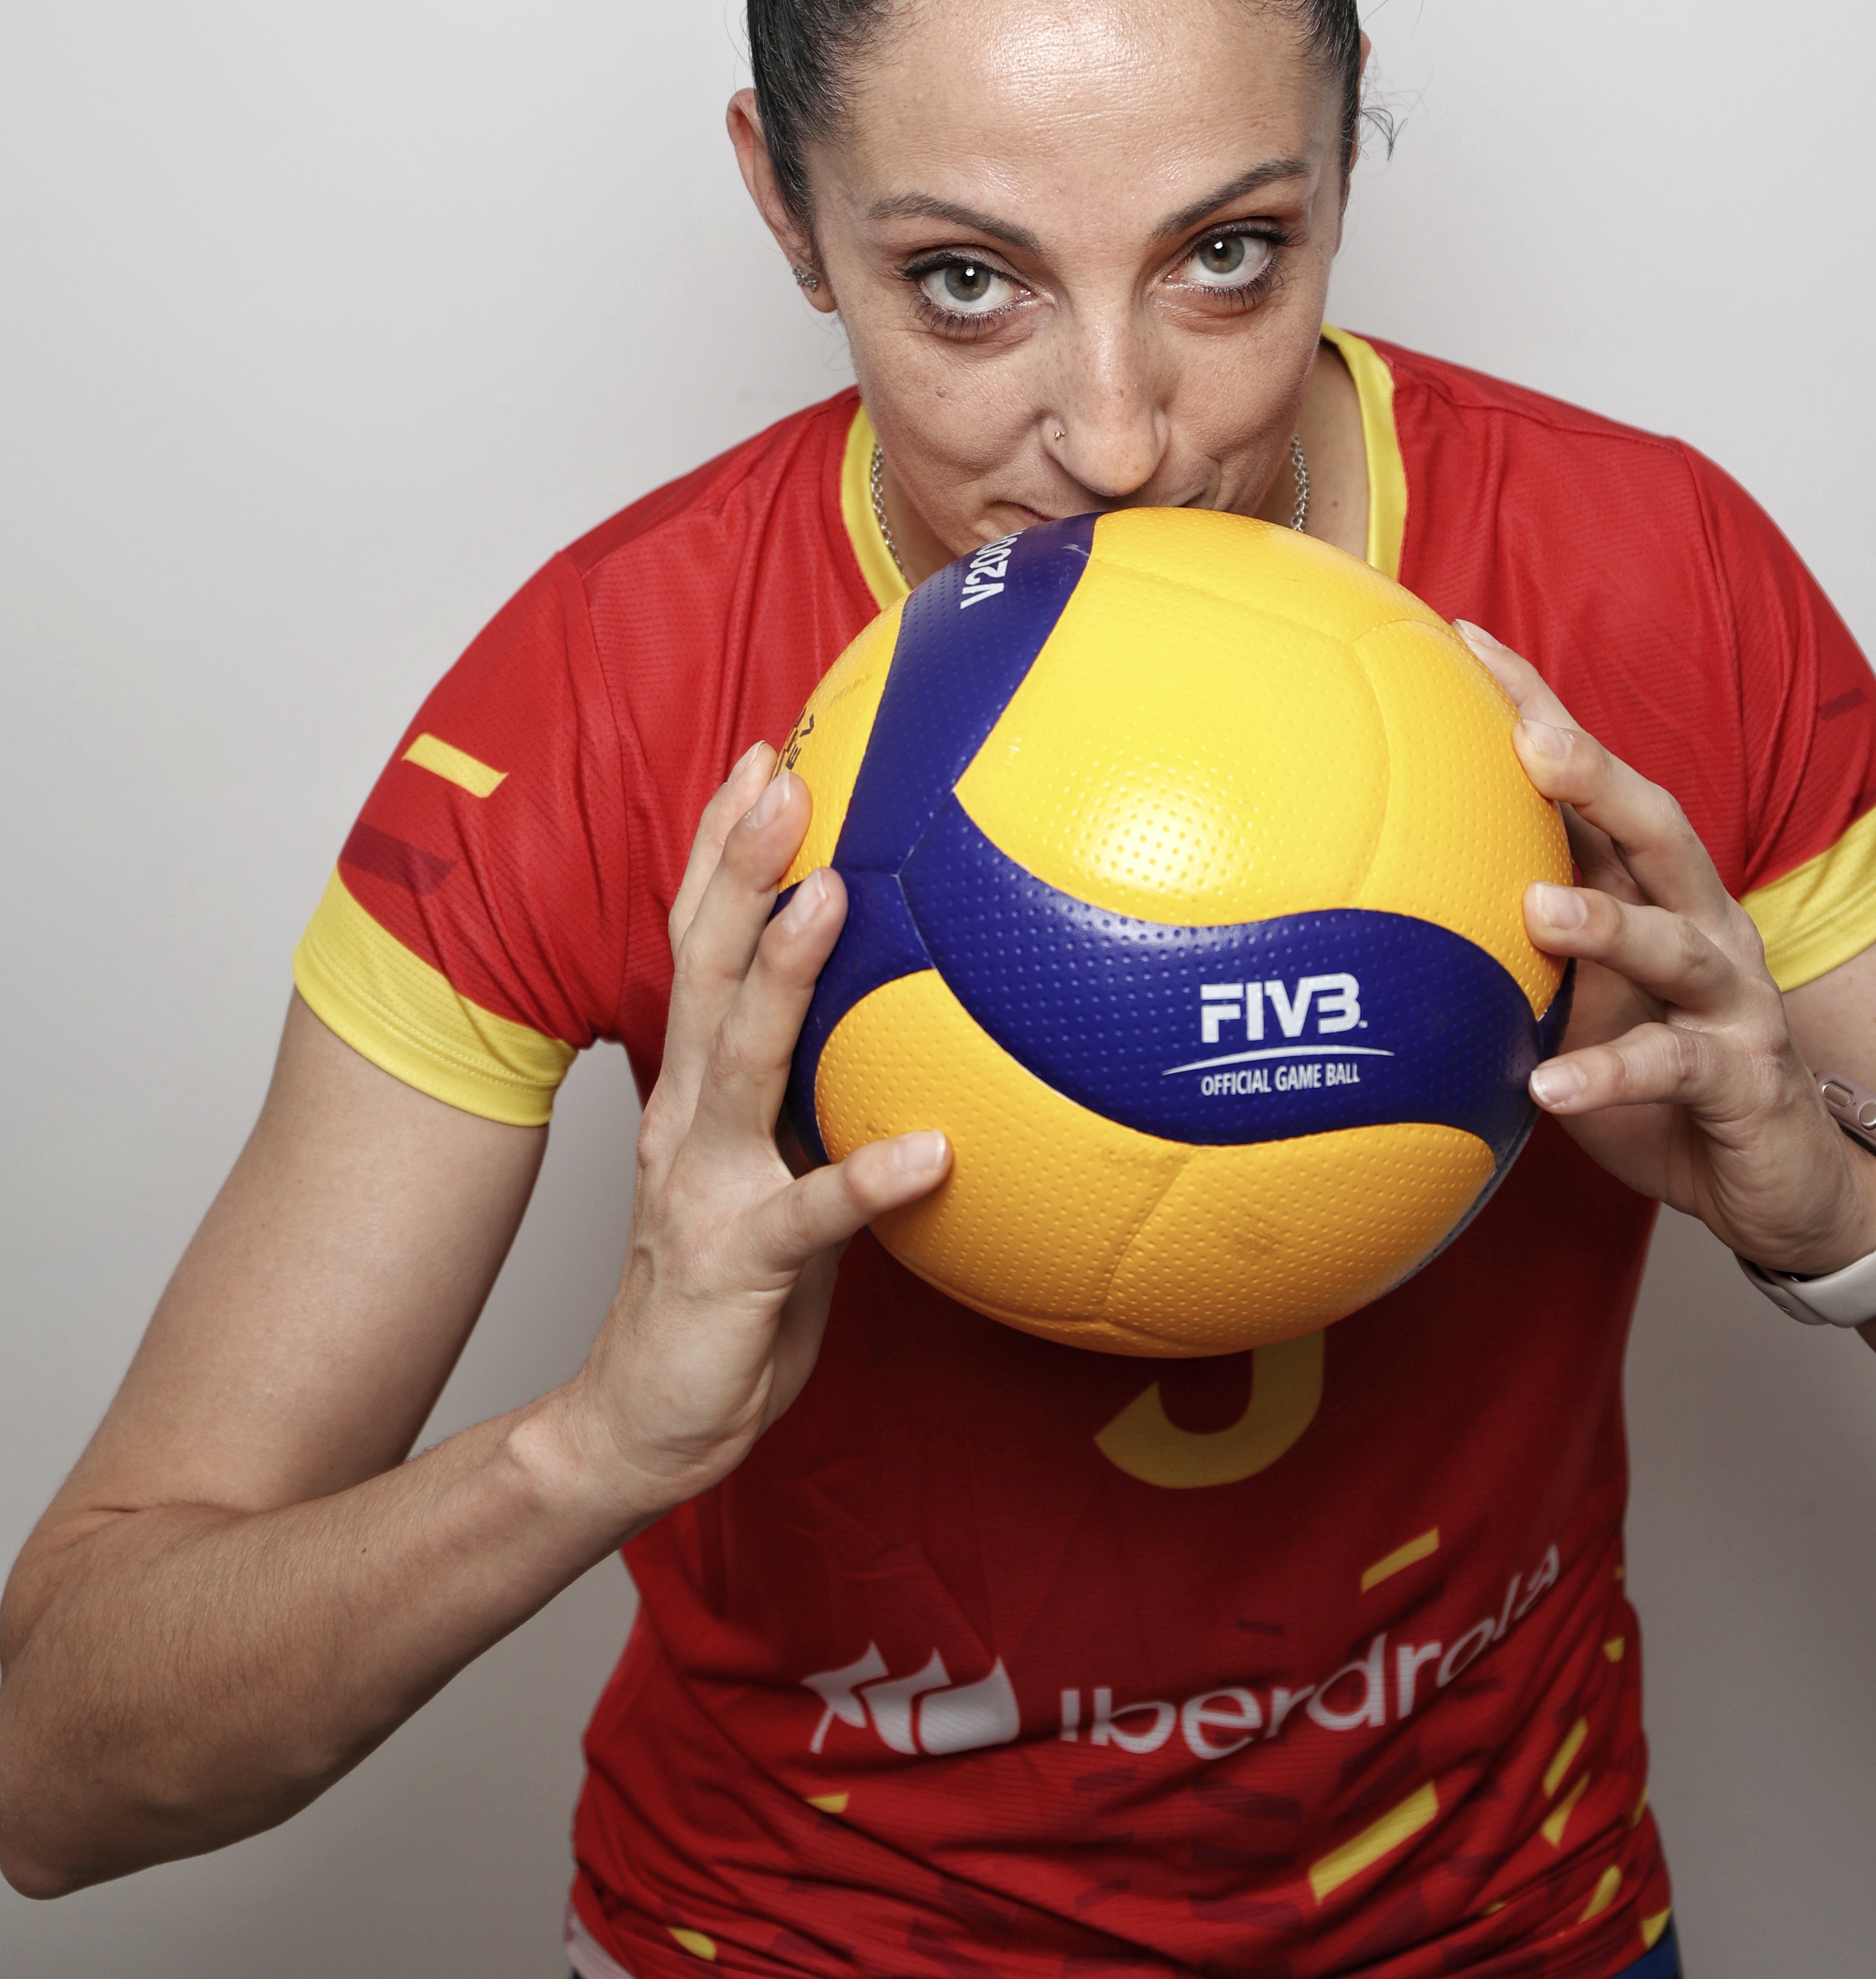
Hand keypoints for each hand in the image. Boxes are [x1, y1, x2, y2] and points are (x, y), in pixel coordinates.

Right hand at [538, 747, 948, 1528]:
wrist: (644, 1420)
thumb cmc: (732, 1284)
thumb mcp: (775, 1160)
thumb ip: (814, 1087)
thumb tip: (907, 1006)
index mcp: (695, 1084)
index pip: (703, 942)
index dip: (726, 849)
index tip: (764, 755)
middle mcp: (688, 1115)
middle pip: (707, 965)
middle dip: (741, 865)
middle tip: (782, 774)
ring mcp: (704, 1184)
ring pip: (742, 1059)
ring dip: (786, 975)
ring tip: (835, 897)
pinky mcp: (738, 1263)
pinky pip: (813, 1217)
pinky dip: (867, 1181)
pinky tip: (931, 1153)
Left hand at [1457, 627, 1875, 1277]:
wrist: (1779, 1175)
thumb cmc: (1659, 1068)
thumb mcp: (1579, 993)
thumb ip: (1511, 939)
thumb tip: (1380, 885)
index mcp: (1655, 888)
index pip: (1596, 782)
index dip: (1538, 706)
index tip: (1463, 639)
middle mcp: (1703, 922)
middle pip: (1657, 829)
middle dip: (1598, 777)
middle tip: (1532, 740)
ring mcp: (1733, 998)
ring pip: (1675, 943)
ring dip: (1608, 923)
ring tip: (1540, 911)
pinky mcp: (1745, 1078)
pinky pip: (1675, 1069)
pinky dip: (1609, 1074)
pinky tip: (1547, 1085)